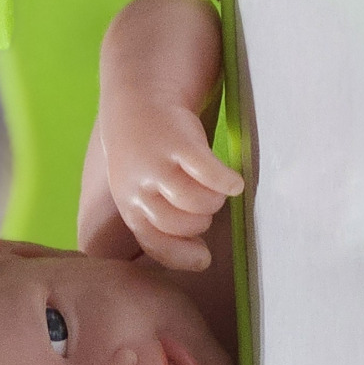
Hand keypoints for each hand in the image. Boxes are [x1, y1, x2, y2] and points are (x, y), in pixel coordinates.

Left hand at [99, 100, 244, 270]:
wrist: (138, 102)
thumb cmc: (145, 156)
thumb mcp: (140, 192)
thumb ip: (161, 225)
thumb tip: (202, 261)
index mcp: (129, 204)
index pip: (156, 244)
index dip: (182, 255)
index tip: (204, 256)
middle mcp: (138, 187)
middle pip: (182, 225)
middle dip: (200, 220)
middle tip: (203, 203)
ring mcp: (158, 164)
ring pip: (198, 204)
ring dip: (214, 200)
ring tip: (214, 189)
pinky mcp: (181, 143)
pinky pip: (210, 175)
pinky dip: (226, 182)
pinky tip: (234, 182)